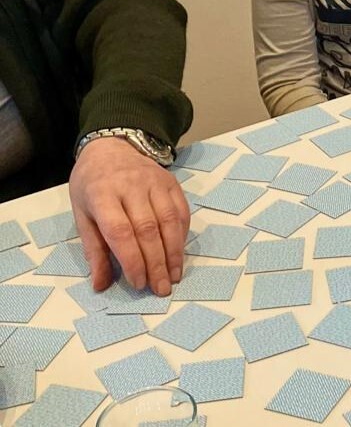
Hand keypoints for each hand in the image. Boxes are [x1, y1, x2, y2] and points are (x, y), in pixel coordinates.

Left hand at [68, 137, 189, 294]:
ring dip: (174, 252)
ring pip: (170, 220)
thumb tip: (101, 285)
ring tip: (174, 276)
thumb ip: (94, 250)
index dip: (131, 260)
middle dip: (156, 263)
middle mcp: (131, 186)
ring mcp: (155, 182)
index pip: (120, 232)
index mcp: (102, 195)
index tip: (138, 283)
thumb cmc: (92, 186)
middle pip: (148, 229)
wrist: (112, 148)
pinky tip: (179, 253)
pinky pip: (182, 211)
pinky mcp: (171, 182)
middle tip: (160, 288)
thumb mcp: (82, 215)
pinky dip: (182, 235)